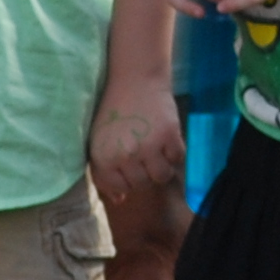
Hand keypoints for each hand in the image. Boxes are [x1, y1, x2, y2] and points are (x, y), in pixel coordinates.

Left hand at [87, 68, 180, 205]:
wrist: (135, 78)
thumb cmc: (114, 110)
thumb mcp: (101, 142)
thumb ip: (106, 173)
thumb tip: (120, 201)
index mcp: (103, 158)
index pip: (121, 188)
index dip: (127, 178)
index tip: (130, 163)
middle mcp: (125, 155)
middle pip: (142, 184)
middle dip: (144, 172)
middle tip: (144, 154)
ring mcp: (149, 146)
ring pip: (161, 176)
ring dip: (161, 167)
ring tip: (157, 151)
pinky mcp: (170, 135)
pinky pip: (178, 159)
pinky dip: (175, 152)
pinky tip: (166, 139)